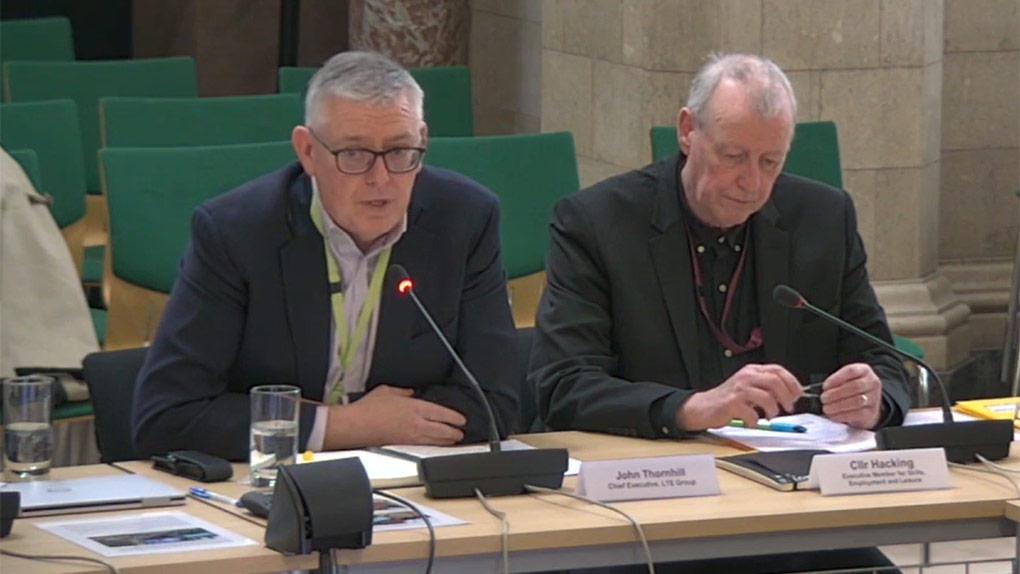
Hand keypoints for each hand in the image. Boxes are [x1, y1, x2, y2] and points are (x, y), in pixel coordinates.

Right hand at [323, 385, 466, 448]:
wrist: (356, 425)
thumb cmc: (369, 408)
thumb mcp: (387, 391)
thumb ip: (403, 392)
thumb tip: (411, 392)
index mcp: (414, 408)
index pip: (441, 413)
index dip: (454, 417)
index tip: (462, 419)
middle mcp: (416, 423)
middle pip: (442, 429)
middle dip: (454, 432)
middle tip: (461, 432)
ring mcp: (410, 436)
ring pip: (434, 440)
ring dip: (446, 440)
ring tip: (453, 440)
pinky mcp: (403, 445)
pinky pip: (424, 445)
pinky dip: (433, 445)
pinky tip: (435, 445)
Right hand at [676, 364, 802, 430]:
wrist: (703, 407)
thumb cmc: (728, 399)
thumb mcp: (749, 387)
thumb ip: (767, 387)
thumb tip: (790, 394)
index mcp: (752, 371)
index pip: (777, 370)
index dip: (792, 382)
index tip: (797, 395)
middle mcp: (746, 377)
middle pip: (775, 381)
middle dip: (786, 397)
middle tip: (788, 408)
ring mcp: (739, 389)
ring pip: (767, 397)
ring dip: (773, 410)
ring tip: (769, 416)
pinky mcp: (732, 403)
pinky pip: (752, 414)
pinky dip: (756, 421)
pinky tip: (751, 422)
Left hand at [820, 363, 882, 428]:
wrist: (867, 404)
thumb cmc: (851, 389)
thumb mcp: (845, 379)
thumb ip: (835, 381)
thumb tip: (817, 389)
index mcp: (864, 370)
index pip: (851, 371)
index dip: (836, 379)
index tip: (825, 386)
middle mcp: (872, 383)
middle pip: (854, 387)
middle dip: (835, 394)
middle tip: (823, 398)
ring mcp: (874, 398)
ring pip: (856, 401)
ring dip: (837, 405)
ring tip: (826, 408)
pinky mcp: (872, 413)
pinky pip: (857, 414)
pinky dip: (842, 415)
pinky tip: (833, 415)